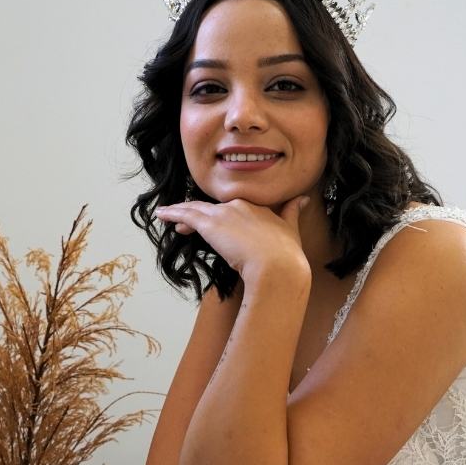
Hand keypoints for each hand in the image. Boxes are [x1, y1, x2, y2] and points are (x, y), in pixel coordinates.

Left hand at [155, 197, 309, 282]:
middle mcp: (238, 205)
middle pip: (210, 208)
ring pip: (196, 209)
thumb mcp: (291, 228)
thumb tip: (303, 198)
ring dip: (180, 212)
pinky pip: (187, 216)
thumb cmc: (286, 254)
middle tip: (181, 219)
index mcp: (256, 206)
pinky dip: (173, 213)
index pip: (230, 208)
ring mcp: (224, 214)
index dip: (217, 215)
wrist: (277, 266)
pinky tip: (162, 215)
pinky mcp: (211, 226)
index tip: (209, 222)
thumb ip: (293, 211)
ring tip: (166, 214)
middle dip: (196, 213)